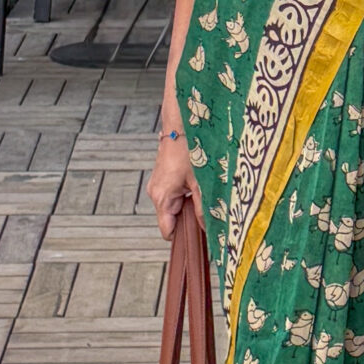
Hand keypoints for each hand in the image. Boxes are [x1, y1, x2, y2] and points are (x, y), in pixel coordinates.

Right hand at [149, 126, 196, 240]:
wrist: (181, 125)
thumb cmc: (190, 150)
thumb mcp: (201, 183)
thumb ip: (203, 209)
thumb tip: (208, 229)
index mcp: (162, 198)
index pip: (167, 232)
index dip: (183, 237)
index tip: (200, 238)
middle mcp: (155, 193)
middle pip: (171, 220)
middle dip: (188, 221)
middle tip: (207, 217)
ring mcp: (157, 185)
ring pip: (173, 207)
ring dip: (187, 206)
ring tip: (203, 198)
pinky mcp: (162, 177)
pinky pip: (172, 195)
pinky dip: (184, 195)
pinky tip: (197, 187)